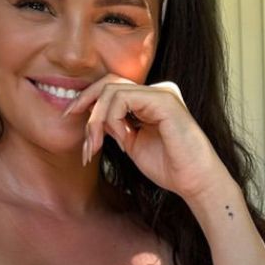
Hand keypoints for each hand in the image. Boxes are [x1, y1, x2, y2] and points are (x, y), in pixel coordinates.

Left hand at [64, 75, 228, 202]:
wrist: (194, 182)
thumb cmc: (168, 167)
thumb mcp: (131, 143)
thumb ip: (114, 127)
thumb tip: (92, 117)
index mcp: (150, 99)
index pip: (112, 87)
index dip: (88, 99)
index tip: (70, 116)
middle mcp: (157, 90)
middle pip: (109, 82)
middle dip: (86, 103)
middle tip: (73, 124)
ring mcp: (162, 92)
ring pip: (111, 91)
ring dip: (97, 120)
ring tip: (96, 146)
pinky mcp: (164, 100)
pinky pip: (123, 100)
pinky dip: (113, 120)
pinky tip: (121, 140)